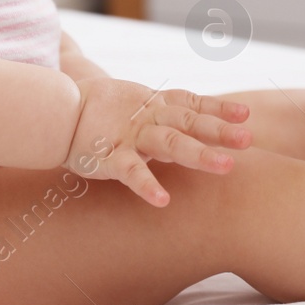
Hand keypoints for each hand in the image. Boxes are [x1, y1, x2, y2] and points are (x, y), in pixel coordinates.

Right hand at [66, 76, 250, 205]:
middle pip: (189, 122)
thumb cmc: (101, 117)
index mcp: (154, 106)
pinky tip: (163, 200)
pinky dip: (146, 184)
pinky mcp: (109, 156)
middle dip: (219, 130)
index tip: (246, 114)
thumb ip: (163, 118)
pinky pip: (131, 171)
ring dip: (199, 153)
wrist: (56, 114)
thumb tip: (194, 129)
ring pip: (169, 142)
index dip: (218, 108)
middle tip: (248, 139)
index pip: (192, 103)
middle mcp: (148, 118)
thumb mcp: (135, 111)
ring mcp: (130, 136)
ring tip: (226, 167)